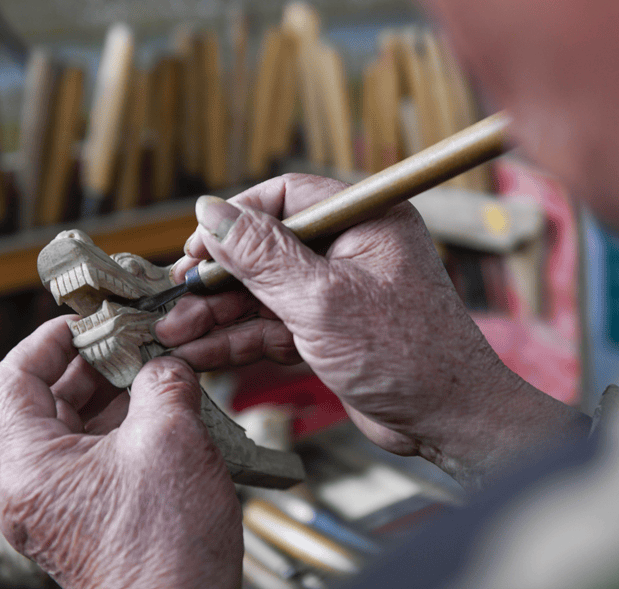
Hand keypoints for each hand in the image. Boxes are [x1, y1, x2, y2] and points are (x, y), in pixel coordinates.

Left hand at [0, 316, 241, 588]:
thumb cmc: (167, 545)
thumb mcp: (170, 437)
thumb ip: (163, 383)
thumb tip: (167, 365)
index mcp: (32, 468)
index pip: (13, 381)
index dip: (48, 340)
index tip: (86, 321)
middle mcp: (37, 491)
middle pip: (49, 403)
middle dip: (96, 365)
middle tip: (137, 340)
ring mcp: (65, 509)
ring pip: (81, 431)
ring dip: (119, 396)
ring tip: (161, 373)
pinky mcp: (96, 522)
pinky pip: (102, 459)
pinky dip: (130, 429)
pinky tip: (170, 414)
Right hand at [158, 174, 589, 488]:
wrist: (448, 420)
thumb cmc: (404, 353)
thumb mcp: (323, 300)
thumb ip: (263, 256)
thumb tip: (211, 212)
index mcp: (365, 220)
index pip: (286, 197)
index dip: (235, 220)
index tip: (195, 249)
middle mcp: (353, 248)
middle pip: (268, 249)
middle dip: (218, 279)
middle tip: (173, 301)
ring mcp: (341, 292)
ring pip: (265, 293)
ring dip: (219, 314)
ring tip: (171, 334)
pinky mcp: (332, 332)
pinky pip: (276, 326)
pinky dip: (240, 340)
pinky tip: (200, 353)